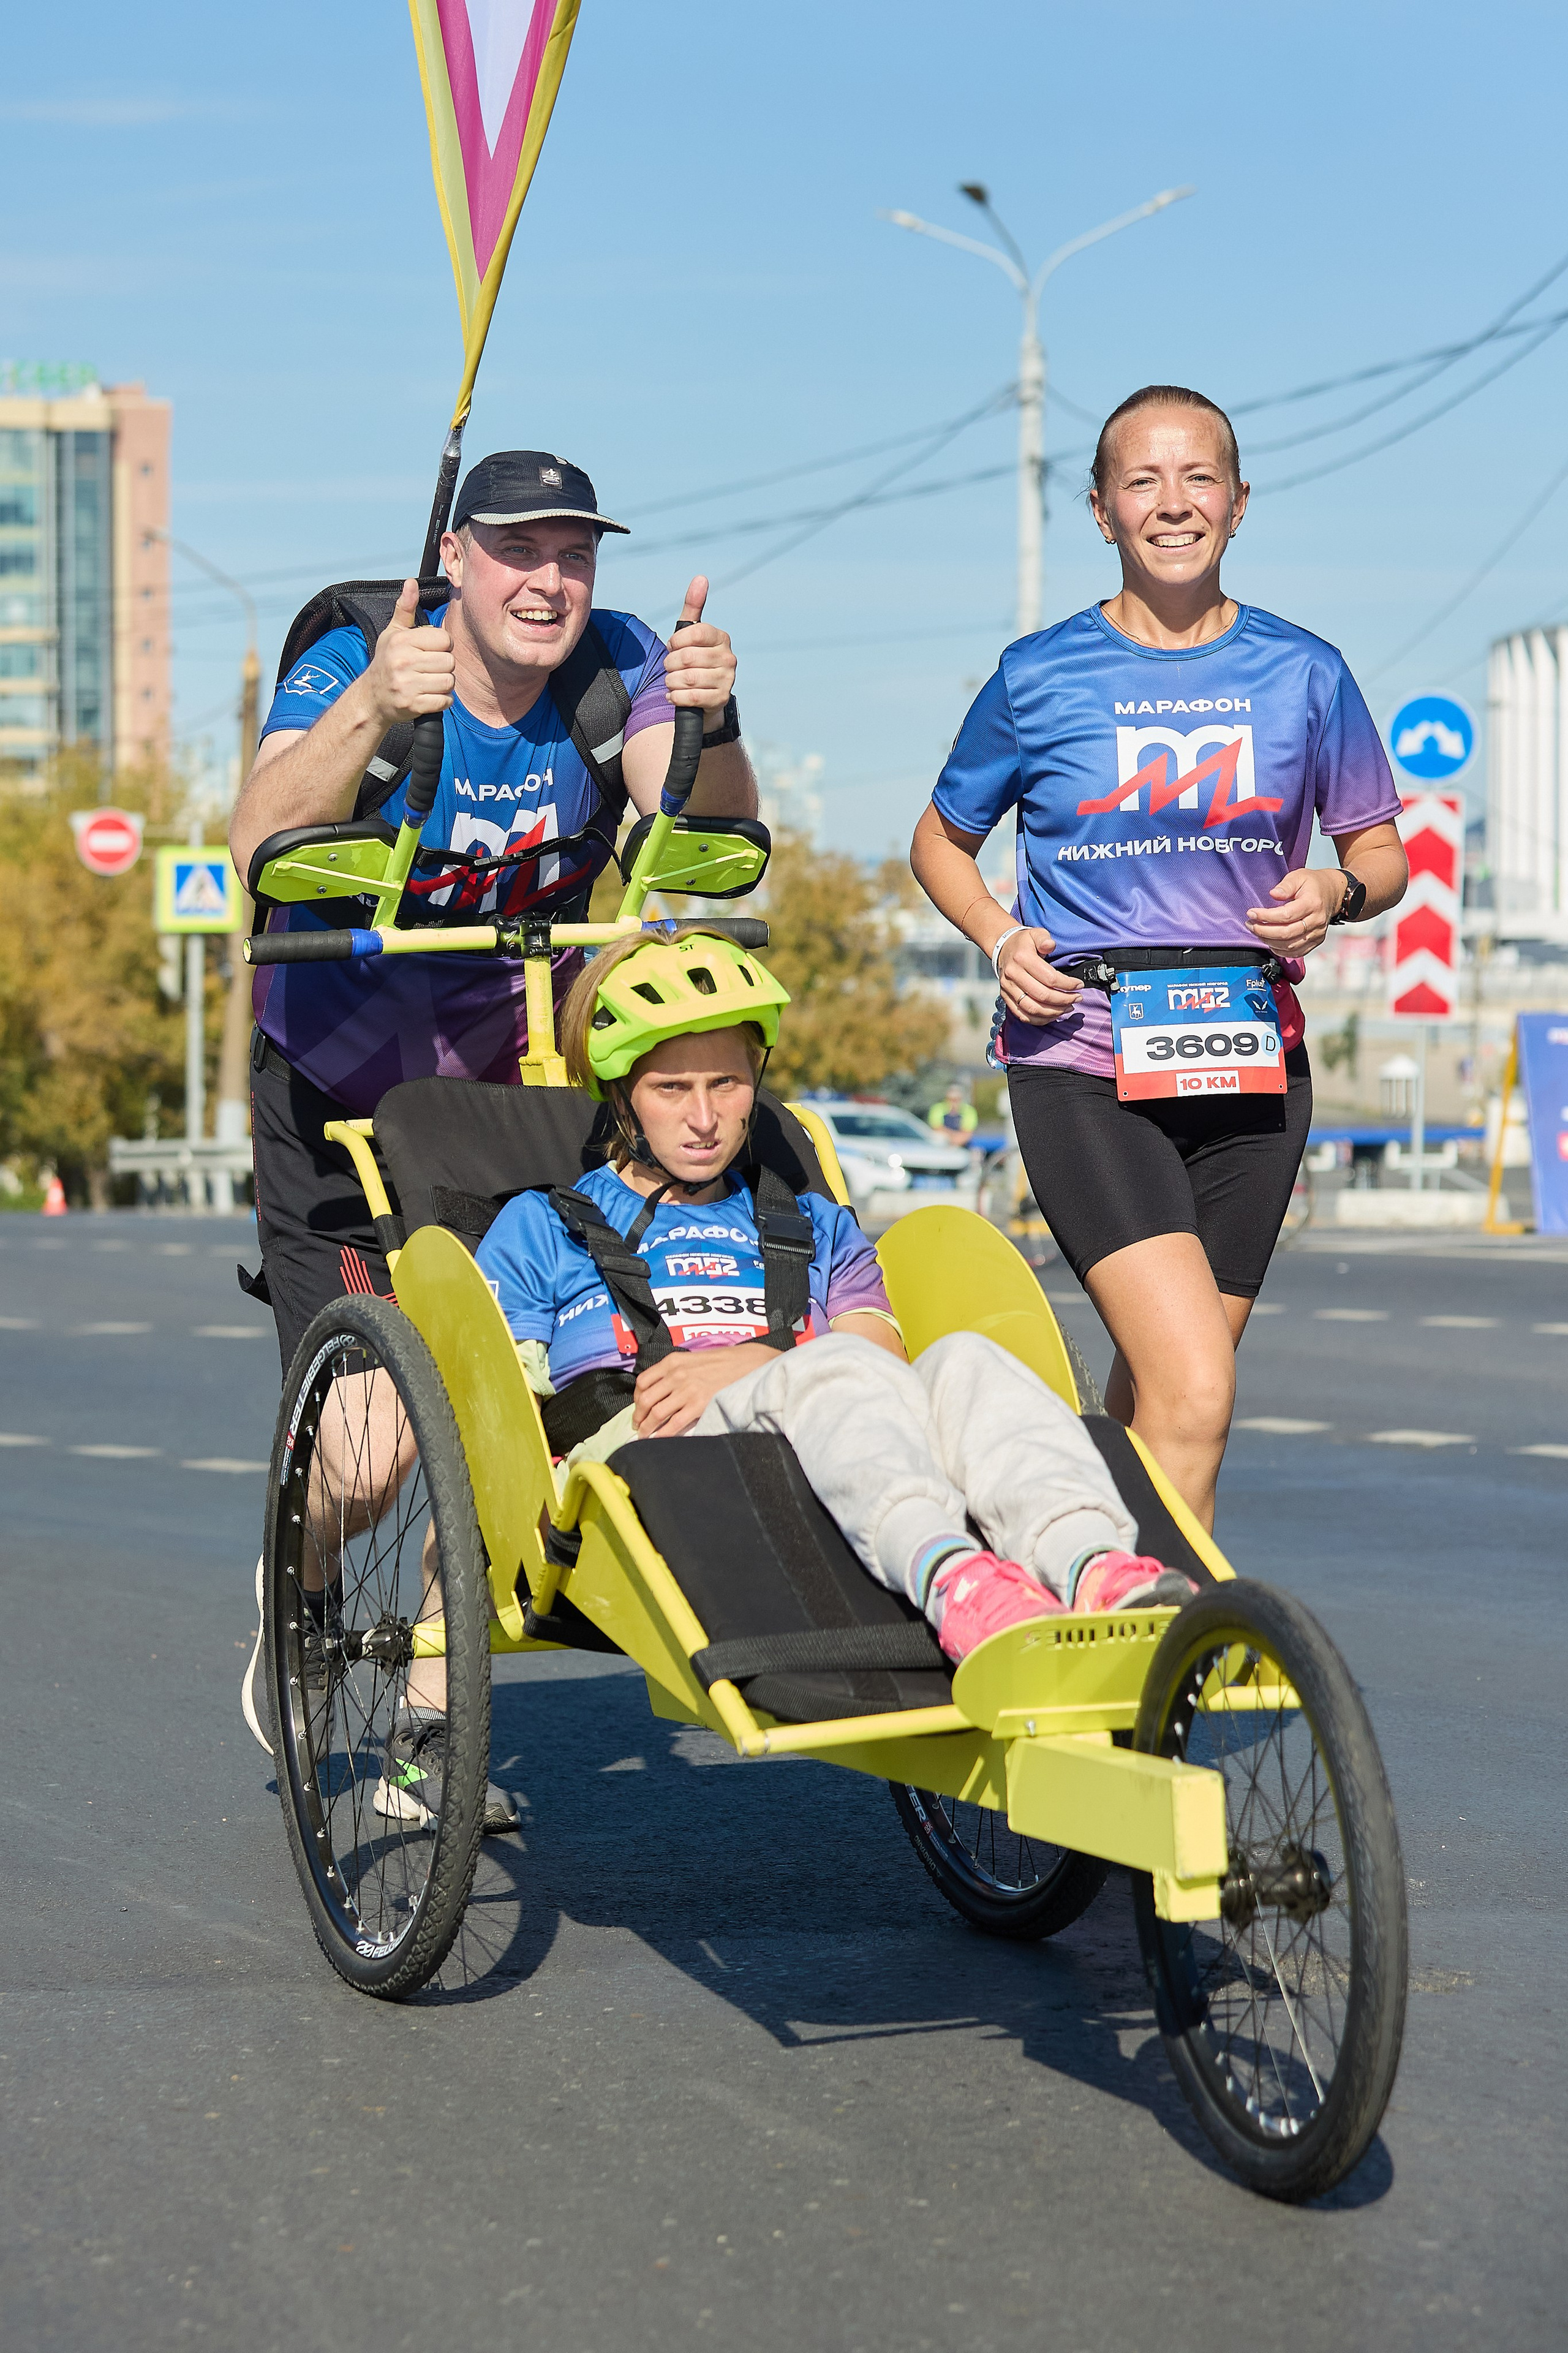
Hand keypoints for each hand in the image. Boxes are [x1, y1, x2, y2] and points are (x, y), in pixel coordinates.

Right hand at [365, 578, 455, 726]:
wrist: (371, 698)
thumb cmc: (386, 662)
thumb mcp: (393, 633)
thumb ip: (405, 608)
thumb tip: (411, 582)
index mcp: (402, 641)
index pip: (444, 640)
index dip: (442, 646)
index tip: (430, 651)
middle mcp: (404, 661)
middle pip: (450, 662)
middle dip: (444, 666)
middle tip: (428, 669)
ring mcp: (407, 685)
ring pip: (449, 682)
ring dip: (443, 684)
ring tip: (428, 682)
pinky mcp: (413, 705)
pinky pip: (445, 701)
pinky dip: (441, 701)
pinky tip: (428, 696)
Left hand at [631, 1340, 776, 1437]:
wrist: (746, 1364)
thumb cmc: (720, 1361)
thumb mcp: (691, 1359)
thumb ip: (673, 1371)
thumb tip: (658, 1389)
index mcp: (671, 1362)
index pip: (642, 1382)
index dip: (636, 1398)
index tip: (638, 1407)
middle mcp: (675, 1376)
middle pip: (645, 1400)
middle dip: (638, 1416)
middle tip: (637, 1425)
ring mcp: (686, 1391)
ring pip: (656, 1414)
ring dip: (646, 1428)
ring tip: (644, 1435)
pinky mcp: (698, 1405)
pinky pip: (674, 1424)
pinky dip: (662, 1434)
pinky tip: (658, 1439)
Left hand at [664, 578, 736, 724]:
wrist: (704, 697)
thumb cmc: (693, 660)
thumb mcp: (690, 633)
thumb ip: (693, 606)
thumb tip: (701, 577)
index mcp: (721, 638)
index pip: (694, 633)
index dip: (676, 642)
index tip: (673, 647)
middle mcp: (728, 657)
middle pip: (687, 657)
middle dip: (670, 664)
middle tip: (670, 668)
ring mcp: (727, 680)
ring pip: (687, 678)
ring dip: (671, 682)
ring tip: (672, 682)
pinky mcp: (721, 700)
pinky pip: (690, 697)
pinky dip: (675, 697)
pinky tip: (674, 695)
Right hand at [994, 927, 1083, 1025]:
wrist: (1002, 948)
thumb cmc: (1024, 943)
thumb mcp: (1035, 934)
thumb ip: (1044, 939)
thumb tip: (1050, 945)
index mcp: (1022, 959)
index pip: (1049, 978)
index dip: (1067, 985)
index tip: (1079, 985)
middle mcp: (1013, 975)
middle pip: (1042, 996)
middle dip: (1064, 1000)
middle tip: (1077, 998)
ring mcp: (1008, 988)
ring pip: (1033, 1009)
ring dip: (1054, 1012)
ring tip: (1068, 1008)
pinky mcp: (1006, 998)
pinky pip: (1023, 1015)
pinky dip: (1040, 1019)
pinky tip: (1053, 1015)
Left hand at [1245, 868, 1344, 957]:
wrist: (1333, 893)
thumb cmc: (1313, 884)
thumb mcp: (1299, 876)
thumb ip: (1285, 885)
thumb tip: (1273, 894)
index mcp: (1312, 903)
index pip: (1285, 915)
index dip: (1265, 916)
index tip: (1251, 913)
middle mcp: (1317, 921)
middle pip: (1286, 933)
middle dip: (1263, 931)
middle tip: (1250, 924)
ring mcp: (1317, 933)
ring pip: (1289, 946)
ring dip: (1269, 941)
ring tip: (1257, 931)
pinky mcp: (1316, 941)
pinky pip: (1296, 952)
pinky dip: (1280, 950)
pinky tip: (1270, 941)